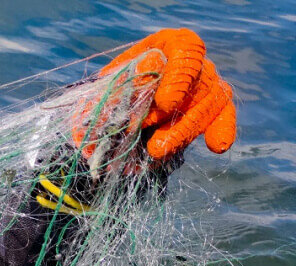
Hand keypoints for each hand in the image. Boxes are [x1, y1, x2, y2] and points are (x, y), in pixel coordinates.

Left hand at [101, 28, 236, 159]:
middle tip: (148, 131)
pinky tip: (217, 145)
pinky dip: (222, 129)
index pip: (185, 51)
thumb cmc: (115, 87)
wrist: (122, 106)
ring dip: (182, 131)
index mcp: (170, 44)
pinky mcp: (216, 105)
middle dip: (171, 112)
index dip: (178, 77)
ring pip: (207, 104)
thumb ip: (120, 83)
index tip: (164, 103)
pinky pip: (224, 115)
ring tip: (156, 151)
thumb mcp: (110, 81)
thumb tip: (132, 86)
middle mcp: (195, 61)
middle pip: (196, 83)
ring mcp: (209, 82)